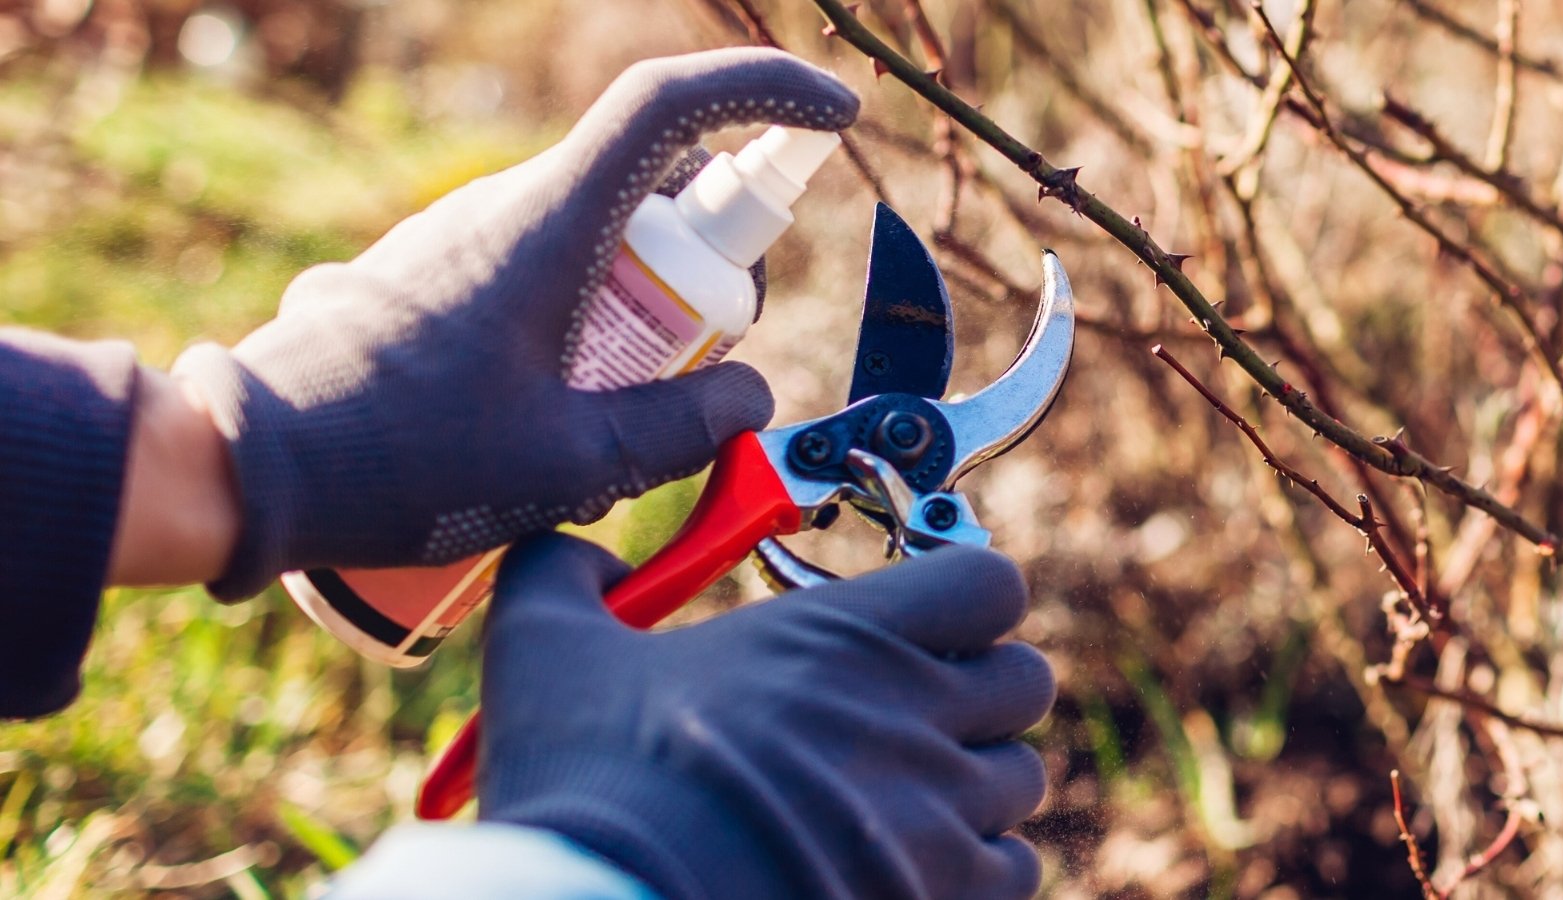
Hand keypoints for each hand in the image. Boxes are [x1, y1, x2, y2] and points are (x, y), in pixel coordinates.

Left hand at [171, 49, 858, 598]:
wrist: (245, 467)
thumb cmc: (402, 461)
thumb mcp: (568, 464)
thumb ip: (679, 429)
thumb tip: (751, 394)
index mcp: (549, 224)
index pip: (671, 105)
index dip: (765, 94)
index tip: (834, 118)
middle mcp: (504, 208)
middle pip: (650, 185)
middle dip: (713, 257)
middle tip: (717, 357)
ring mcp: (462, 238)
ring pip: (597, 237)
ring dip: (645, 302)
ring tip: (626, 416)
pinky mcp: (435, 278)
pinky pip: (542, 273)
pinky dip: (586, 321)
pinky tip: (559, 420)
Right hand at [478, 534, 1052, 899]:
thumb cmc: (587, 782)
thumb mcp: (545, 650)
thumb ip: (561, 575)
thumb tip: (568, 552)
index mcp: (840, 638)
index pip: (989, 583)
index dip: (967, 598)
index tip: (925, 624)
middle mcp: (910, 715)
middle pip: (1024, 681)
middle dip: (978, 694)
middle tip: (908, 717)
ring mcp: (935, 814)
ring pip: (1018, 781)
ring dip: (972, 786)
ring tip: (894, 803)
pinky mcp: (939, 898)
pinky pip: (1014, 869)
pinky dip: (976, 869)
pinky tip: (903, 869)